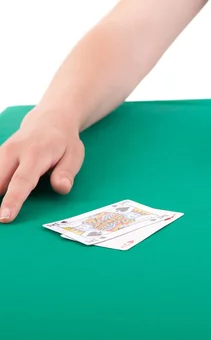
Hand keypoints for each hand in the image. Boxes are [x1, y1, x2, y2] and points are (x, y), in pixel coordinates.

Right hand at [0, 108, 83, 223]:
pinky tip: (0, 194)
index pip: (22, 181)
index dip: (13, 200)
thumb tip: (61, 188)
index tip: (5, 217)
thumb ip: (66, 172)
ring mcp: (2, 152)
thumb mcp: (74, 154)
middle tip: (0, 219)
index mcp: (35, 154)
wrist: (50, 120)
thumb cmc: (64, 141)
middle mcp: (13, 152)